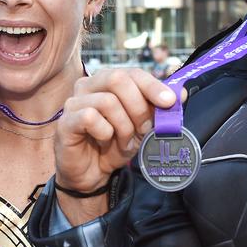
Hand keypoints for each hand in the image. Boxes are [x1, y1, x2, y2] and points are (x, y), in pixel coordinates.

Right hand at [55, 68, 177, 192]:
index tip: (169, 102)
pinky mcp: (65, 122)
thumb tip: (181, 94)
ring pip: (107, 101)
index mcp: (107, 81)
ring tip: (124, 141)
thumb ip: (159, 109)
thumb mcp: (142, 127)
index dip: (152, 85)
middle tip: (144, 129)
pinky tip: (104, 141)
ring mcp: (74, 102)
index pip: (132, 73)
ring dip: (124, 126)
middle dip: (138, 107)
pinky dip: (105, 132)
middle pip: (118, 79)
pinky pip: (90, 117)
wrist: (92, 174)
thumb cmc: (114, 144)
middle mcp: (88, 86)